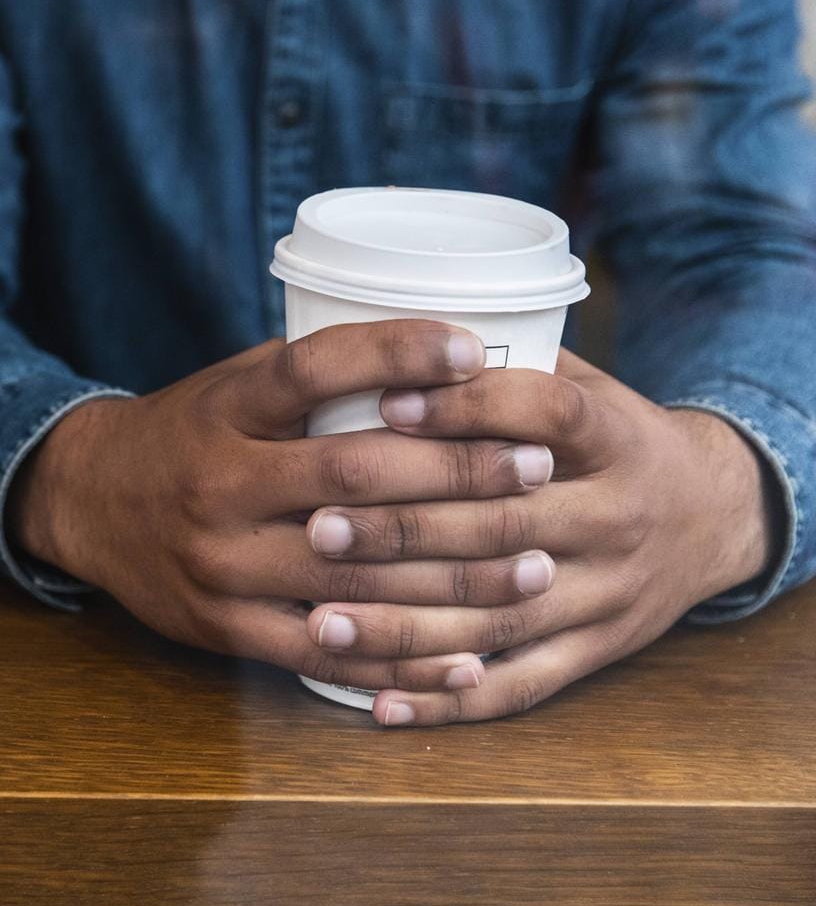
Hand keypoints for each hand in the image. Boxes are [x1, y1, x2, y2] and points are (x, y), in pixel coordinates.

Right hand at [14, 321, 560, 695]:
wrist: (87, 501)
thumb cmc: (189, 434)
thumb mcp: (234, 386)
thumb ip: (317, 377)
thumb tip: (448, 347)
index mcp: (225, 409)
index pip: (314, 369)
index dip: (395, 355)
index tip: (474, 349)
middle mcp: (219, 483)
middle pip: (355, 477)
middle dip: (460, 474)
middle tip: (539, 467)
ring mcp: (219, 561)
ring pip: (355, 574)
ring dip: (458, 576)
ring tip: (539, 566)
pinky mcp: (222, 627)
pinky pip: (328, 651)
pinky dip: (406, 660)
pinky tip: (473, 657)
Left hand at [304, 350, 772, 726]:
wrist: (710, 514)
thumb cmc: (608, 438)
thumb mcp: (582, 383)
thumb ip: (506, 362)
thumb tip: (389, 321)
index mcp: (615, 436)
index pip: (545, 411)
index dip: (466, 407)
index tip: (384, 403)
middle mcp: (617, 516)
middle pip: (504, 524)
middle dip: (403, 528)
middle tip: (314, 526)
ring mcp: (608, 592)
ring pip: (500, 614)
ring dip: (406, 625)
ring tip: (321, 621)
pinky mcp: (596, 651)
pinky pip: (519, 685)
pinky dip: (448, 700)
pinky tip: (380, 702)